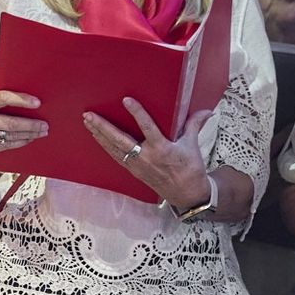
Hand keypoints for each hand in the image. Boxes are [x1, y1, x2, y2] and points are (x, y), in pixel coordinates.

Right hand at [0, 91, 47, 168]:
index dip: (21, 100)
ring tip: (41, 131)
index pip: (3, 98)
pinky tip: (29, 139)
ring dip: (29, 134)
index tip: (36, 103)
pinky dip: (21, 141)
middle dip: (31, 124)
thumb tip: (27, 102)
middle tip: (44, 124)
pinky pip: (8, 144)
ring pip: (12, 135)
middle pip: (11, 122)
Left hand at [83, 98, 212, 208]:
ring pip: (113, 148)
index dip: (137, 113)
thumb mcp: (192, 145)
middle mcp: (146, 157)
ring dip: (99, 134)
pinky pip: (115, 156)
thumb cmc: (190, 168)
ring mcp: (137, 165)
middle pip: (120, 139)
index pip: (147, 127)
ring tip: (87, 121)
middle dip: (103, 127)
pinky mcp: (133, 170)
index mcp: (162, 149)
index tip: (126, 100)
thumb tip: (208, 110)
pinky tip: (96, 137)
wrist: (186, 194)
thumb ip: (194, 125)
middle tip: (88, 115)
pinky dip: (105, 146)